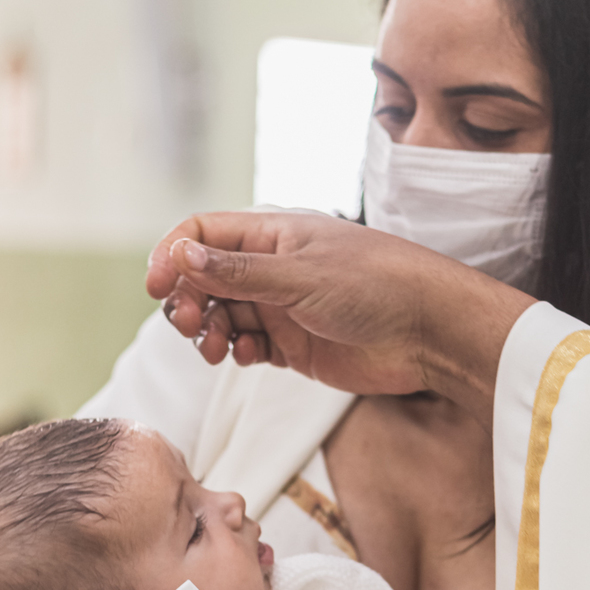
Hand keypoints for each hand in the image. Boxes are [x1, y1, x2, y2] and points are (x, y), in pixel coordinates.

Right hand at [145, 212, 533, 427]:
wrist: (431, 331)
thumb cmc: (378, 286)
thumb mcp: (301, 276)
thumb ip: (239, 272)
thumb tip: (182, 254)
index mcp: (273, 233)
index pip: (203, 233)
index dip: (173, 255)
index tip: (158, 287)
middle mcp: (273, 267)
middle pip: (204, 277)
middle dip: (186, 300)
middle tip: (188, 325)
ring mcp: (283, 306)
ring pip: (221, 314)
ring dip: (206, 330)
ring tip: (214, 348)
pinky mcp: (295, 344)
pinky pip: (247, 344)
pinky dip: (235, 351)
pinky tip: (242, 356)